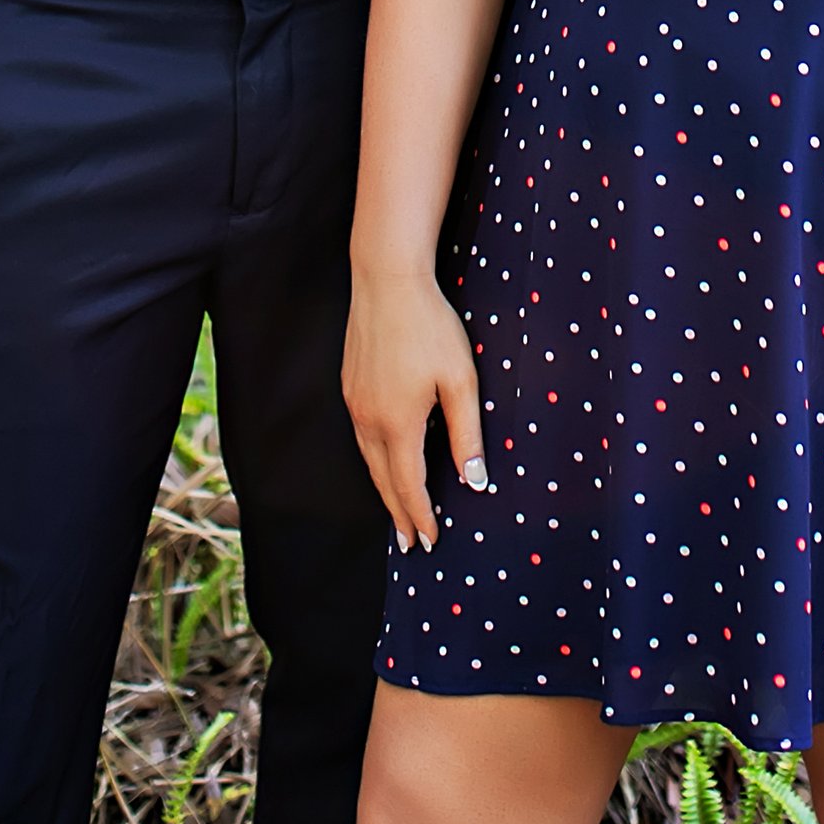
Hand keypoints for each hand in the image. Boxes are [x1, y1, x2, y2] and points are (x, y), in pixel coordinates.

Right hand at [343, 269, 487, 551]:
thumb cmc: (430, 326)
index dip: (420, 515)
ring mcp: (355, 402)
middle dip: (398, 513)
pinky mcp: (350, 385)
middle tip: (408, 544)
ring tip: (397, 512)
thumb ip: (466, 434)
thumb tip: (474, 481)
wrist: (387, 280)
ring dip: (384, 489)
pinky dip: (374, 461)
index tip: (428, 541)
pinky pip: (361, 436)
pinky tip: (384, 461)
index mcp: (398, 422)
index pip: (409, 484)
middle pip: (383, 480)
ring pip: (368, 460)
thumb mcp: (460, 379)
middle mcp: (369, 418)